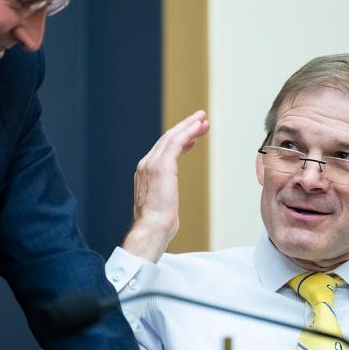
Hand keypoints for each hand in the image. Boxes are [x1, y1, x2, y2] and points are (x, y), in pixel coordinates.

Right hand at [122, 110, 209, 262]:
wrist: (151, 229)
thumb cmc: (157, 225)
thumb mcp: (161, 206)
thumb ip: (163, 196)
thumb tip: (167, 198)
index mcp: (145, 173)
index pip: (162, 150)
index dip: (178, 140)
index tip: (192, 138)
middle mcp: (146, 164)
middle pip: (166, 139)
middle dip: (184, 128)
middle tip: (200, 120)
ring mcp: (152, 164)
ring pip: (172, 137)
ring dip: (188, 126)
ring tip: (203, 120)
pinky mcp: (162, 165)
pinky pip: (176, 142)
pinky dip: (187, 131)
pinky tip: (198, 127)